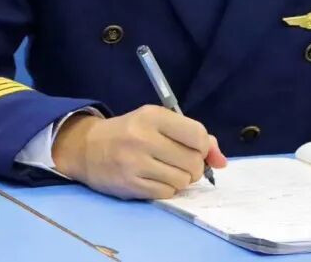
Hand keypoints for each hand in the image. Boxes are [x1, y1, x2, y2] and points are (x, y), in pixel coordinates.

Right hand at [51, 104, 226, 199]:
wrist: (88, 148)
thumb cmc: (130, 132)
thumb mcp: (159, 123)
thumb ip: (193, 136)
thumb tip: (221, 161)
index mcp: (154, 116)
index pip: (197, 135)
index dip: (203, 147)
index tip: (195, 149)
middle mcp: (144, 138)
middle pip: (193, 162)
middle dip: (194, 166)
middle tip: (181, 163)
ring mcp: (135, 163)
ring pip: (182, 180)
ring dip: (181, 179)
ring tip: (167, 170)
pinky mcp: (130, 185)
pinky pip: (166, 193)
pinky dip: (168, 189)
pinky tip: (156, 179)